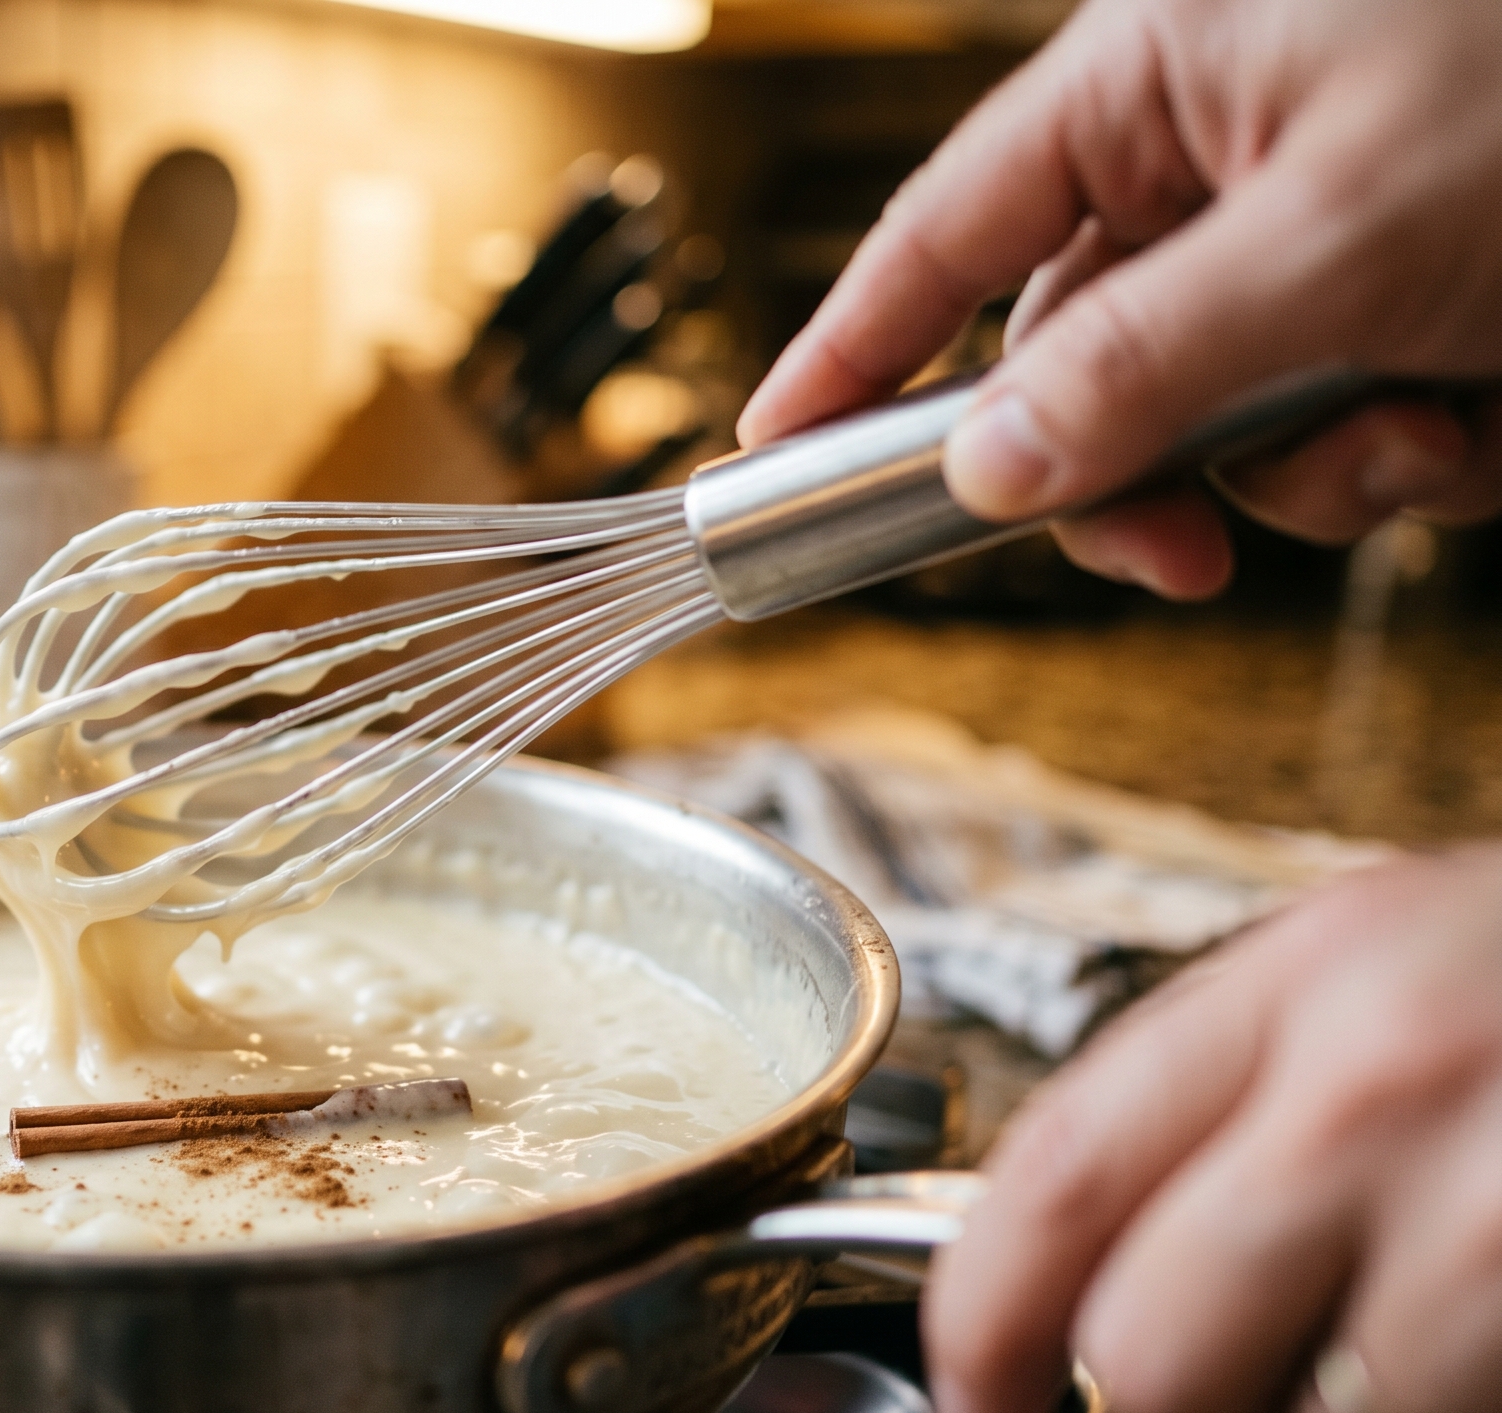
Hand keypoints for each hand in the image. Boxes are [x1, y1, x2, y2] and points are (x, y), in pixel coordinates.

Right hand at [736, 0, 1501, 597]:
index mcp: (1156, 78)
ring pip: (1215, 422)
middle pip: (1073, 364)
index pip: (939, 234)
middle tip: (1178, 556)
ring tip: (1426, 430)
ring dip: (1310, 472)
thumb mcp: (1344, 233)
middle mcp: (1218, 154)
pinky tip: (1487, 416)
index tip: (761, 465)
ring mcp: (1314, 236)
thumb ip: (1142, 363)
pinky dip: (1410, 456)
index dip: (846, 355)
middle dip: (1139, 471)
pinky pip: (1337, 429)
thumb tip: (981, 473)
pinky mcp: (1409, 303)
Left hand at [925, 845, 1501, 1412]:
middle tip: (1260, 1391)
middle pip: (1157, 1359)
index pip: (1057, 1178)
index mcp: (1312, 985)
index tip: (977, 1398)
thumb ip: (1228, 1088)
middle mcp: (1395, 1098)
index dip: (978, 1321)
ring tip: (1447, 1378)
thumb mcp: (1389, 955)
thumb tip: (1071, 1265)